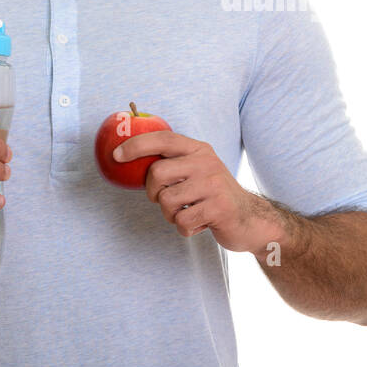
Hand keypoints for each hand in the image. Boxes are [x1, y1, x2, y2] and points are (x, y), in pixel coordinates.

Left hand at [116, 131, 283, 253]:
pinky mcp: (218, 208)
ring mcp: (213, 185)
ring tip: (187, 213)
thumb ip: (173, 163)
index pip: (163, 138)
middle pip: (157, 173)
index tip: (116, 155)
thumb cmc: (213, 195)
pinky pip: (182, 221)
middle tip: (164, 199)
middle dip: (153, 193)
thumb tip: (129, 160)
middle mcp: (206, 162)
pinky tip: (199, 224)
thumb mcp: (197, 171)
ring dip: (170, 215)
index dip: (136, 145)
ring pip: (166, 201)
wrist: (249, 218)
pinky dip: (184, 228)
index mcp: (199, 149)